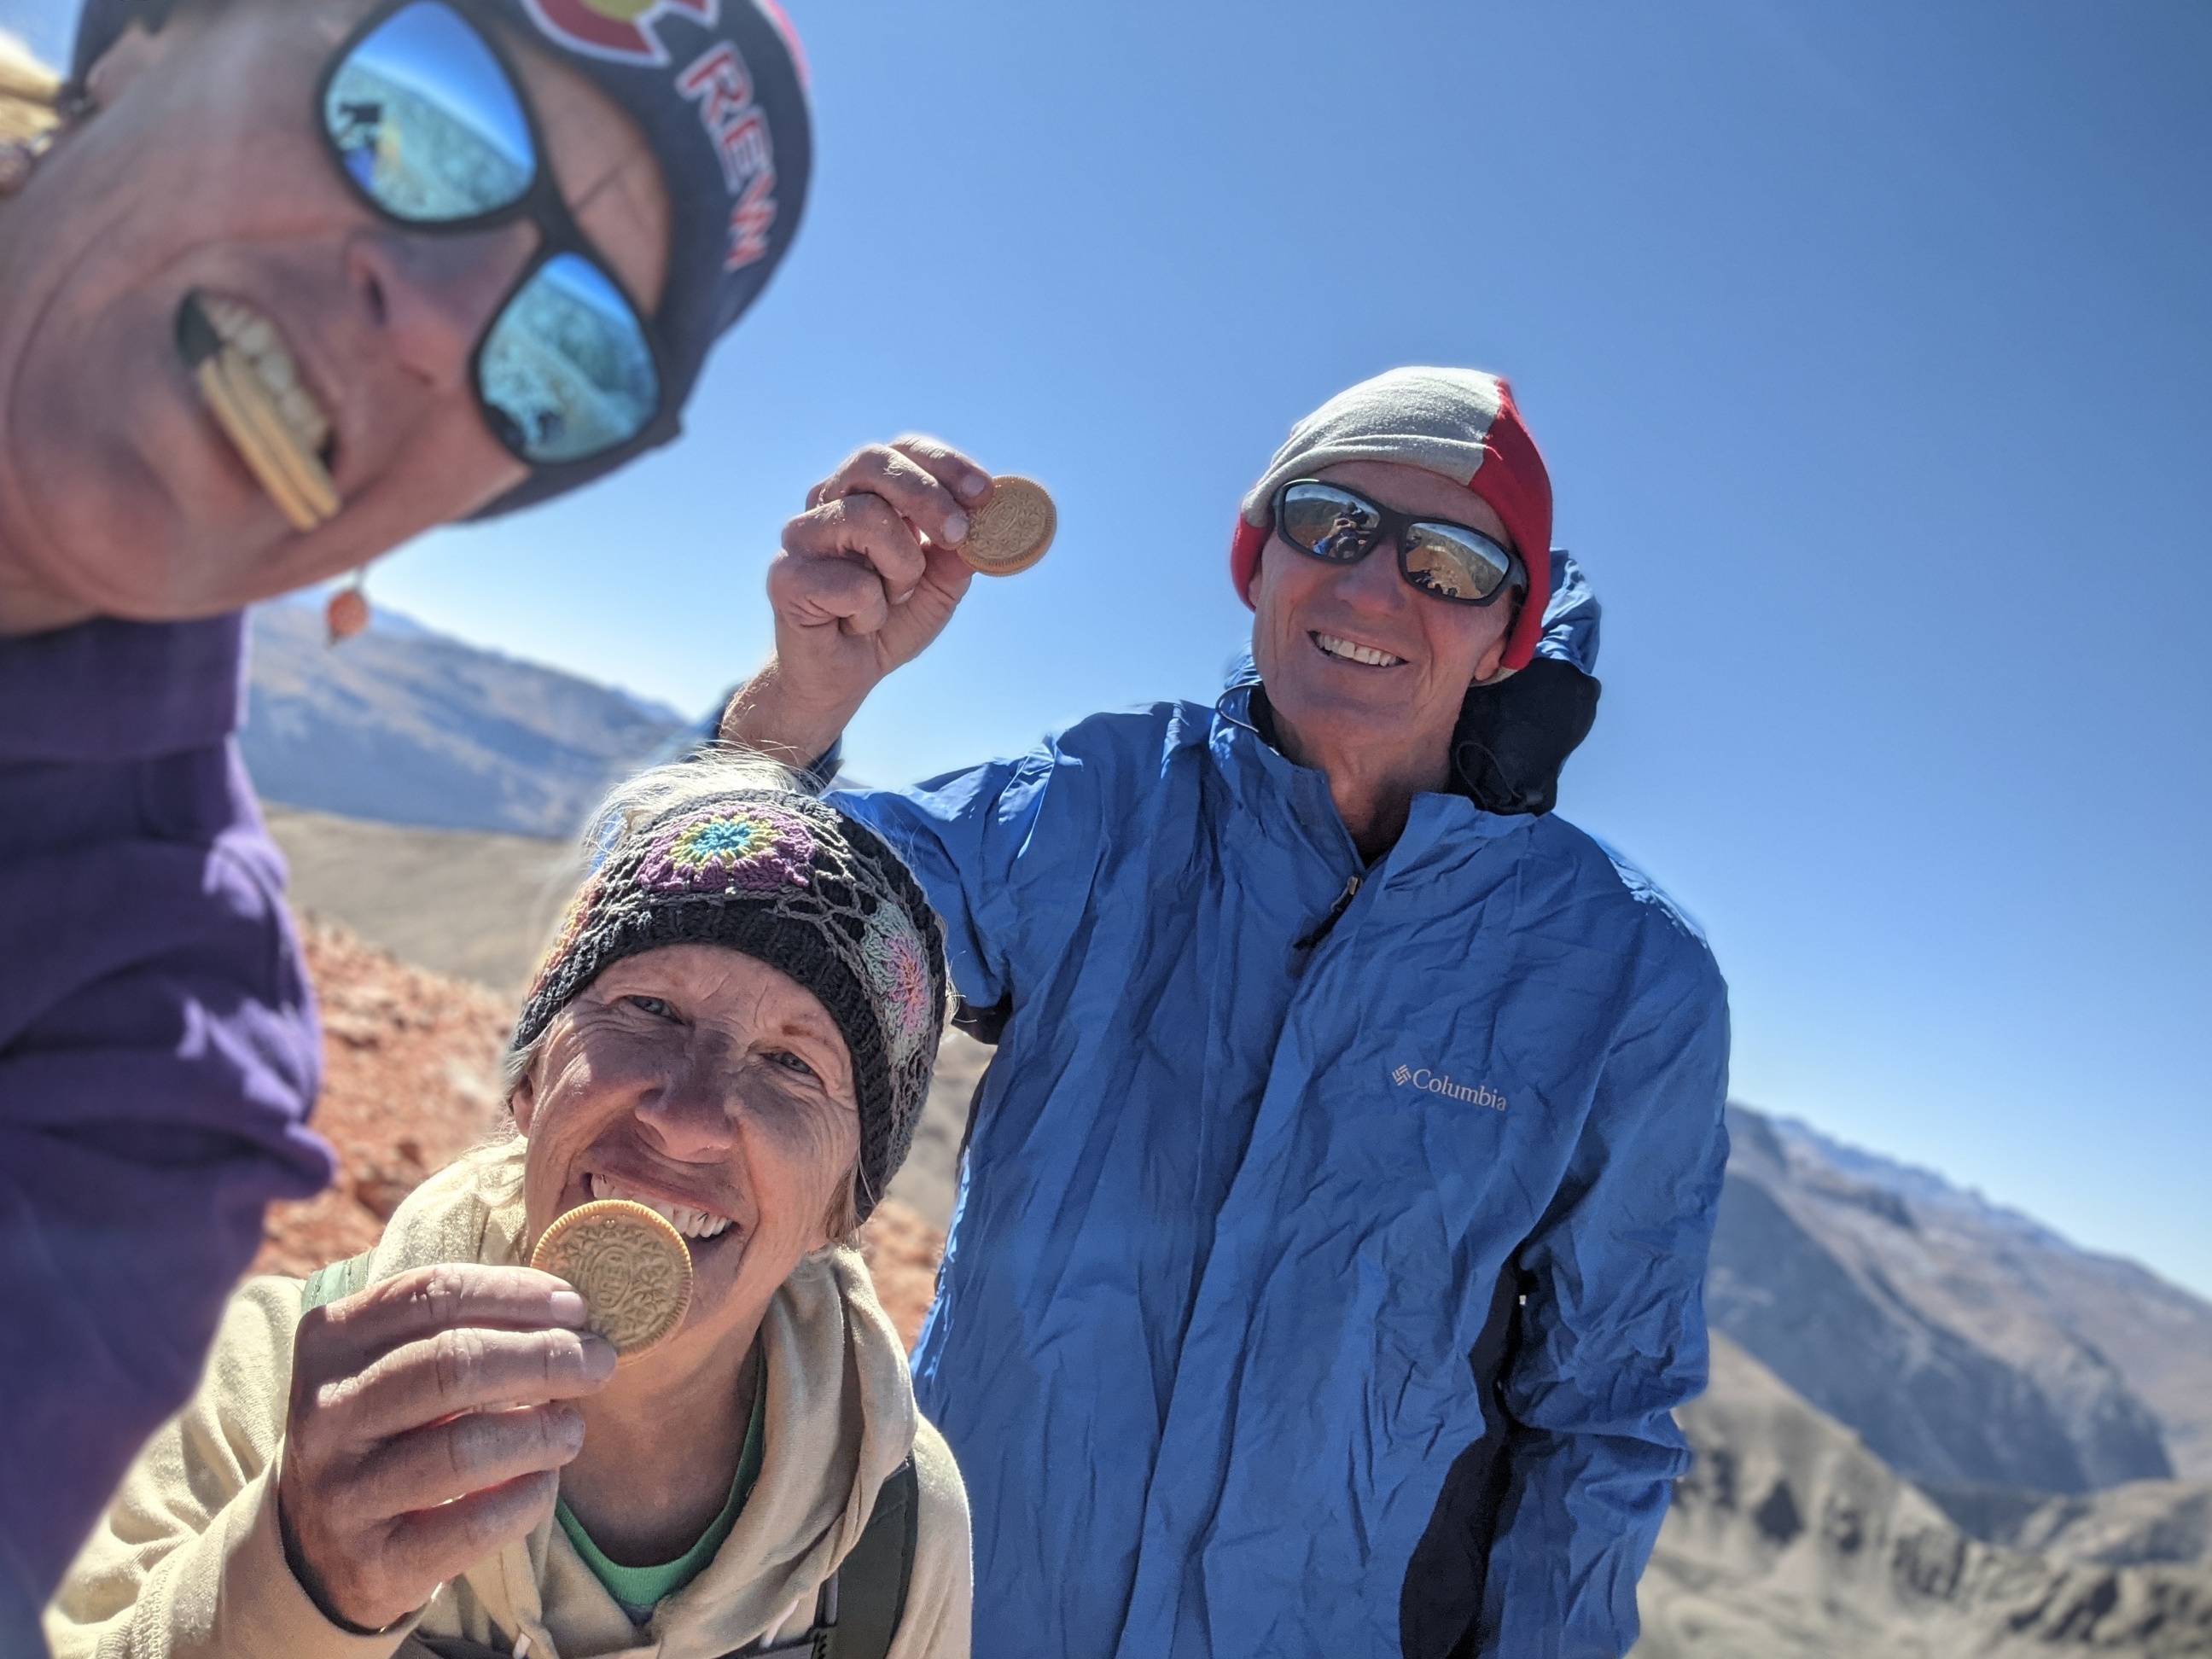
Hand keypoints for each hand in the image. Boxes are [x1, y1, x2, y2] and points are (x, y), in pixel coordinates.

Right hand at [276, 1264, 615, 1632]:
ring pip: (465, 1447)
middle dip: (545, 1356)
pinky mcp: (374, 1560)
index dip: (517, 1294)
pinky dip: (528, 1498)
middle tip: (599, 1362)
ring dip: (542, 1431)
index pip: (432, 1294)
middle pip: (453, 1363)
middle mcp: (326, 1412)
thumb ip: (465, 1324)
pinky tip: (544, 1482)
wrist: (322, 1549)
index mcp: (331, 1341)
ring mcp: (342, 1491)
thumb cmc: (389, 1429)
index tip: (577, 1307)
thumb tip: (571, 1310)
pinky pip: (474, 1524)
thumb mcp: (397, 1363)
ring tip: (572, 1429)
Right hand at [723, 435, 992, 762]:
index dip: (945, 465)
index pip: (901, 452)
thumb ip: (959, 556)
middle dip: (926, 495)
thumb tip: (990, 525)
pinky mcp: (784, 576)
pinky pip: (851, 583)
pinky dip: (871, 613)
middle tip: (958, 534)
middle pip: (872, 462)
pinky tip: (855, 625)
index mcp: (865, 494)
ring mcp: (800, 536)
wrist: (842, 678)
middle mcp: (828, 503)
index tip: (985, 495)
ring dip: (901, 569)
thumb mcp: (938, 588)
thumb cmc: (888, 621)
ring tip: (892, 598)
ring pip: (866, 518)